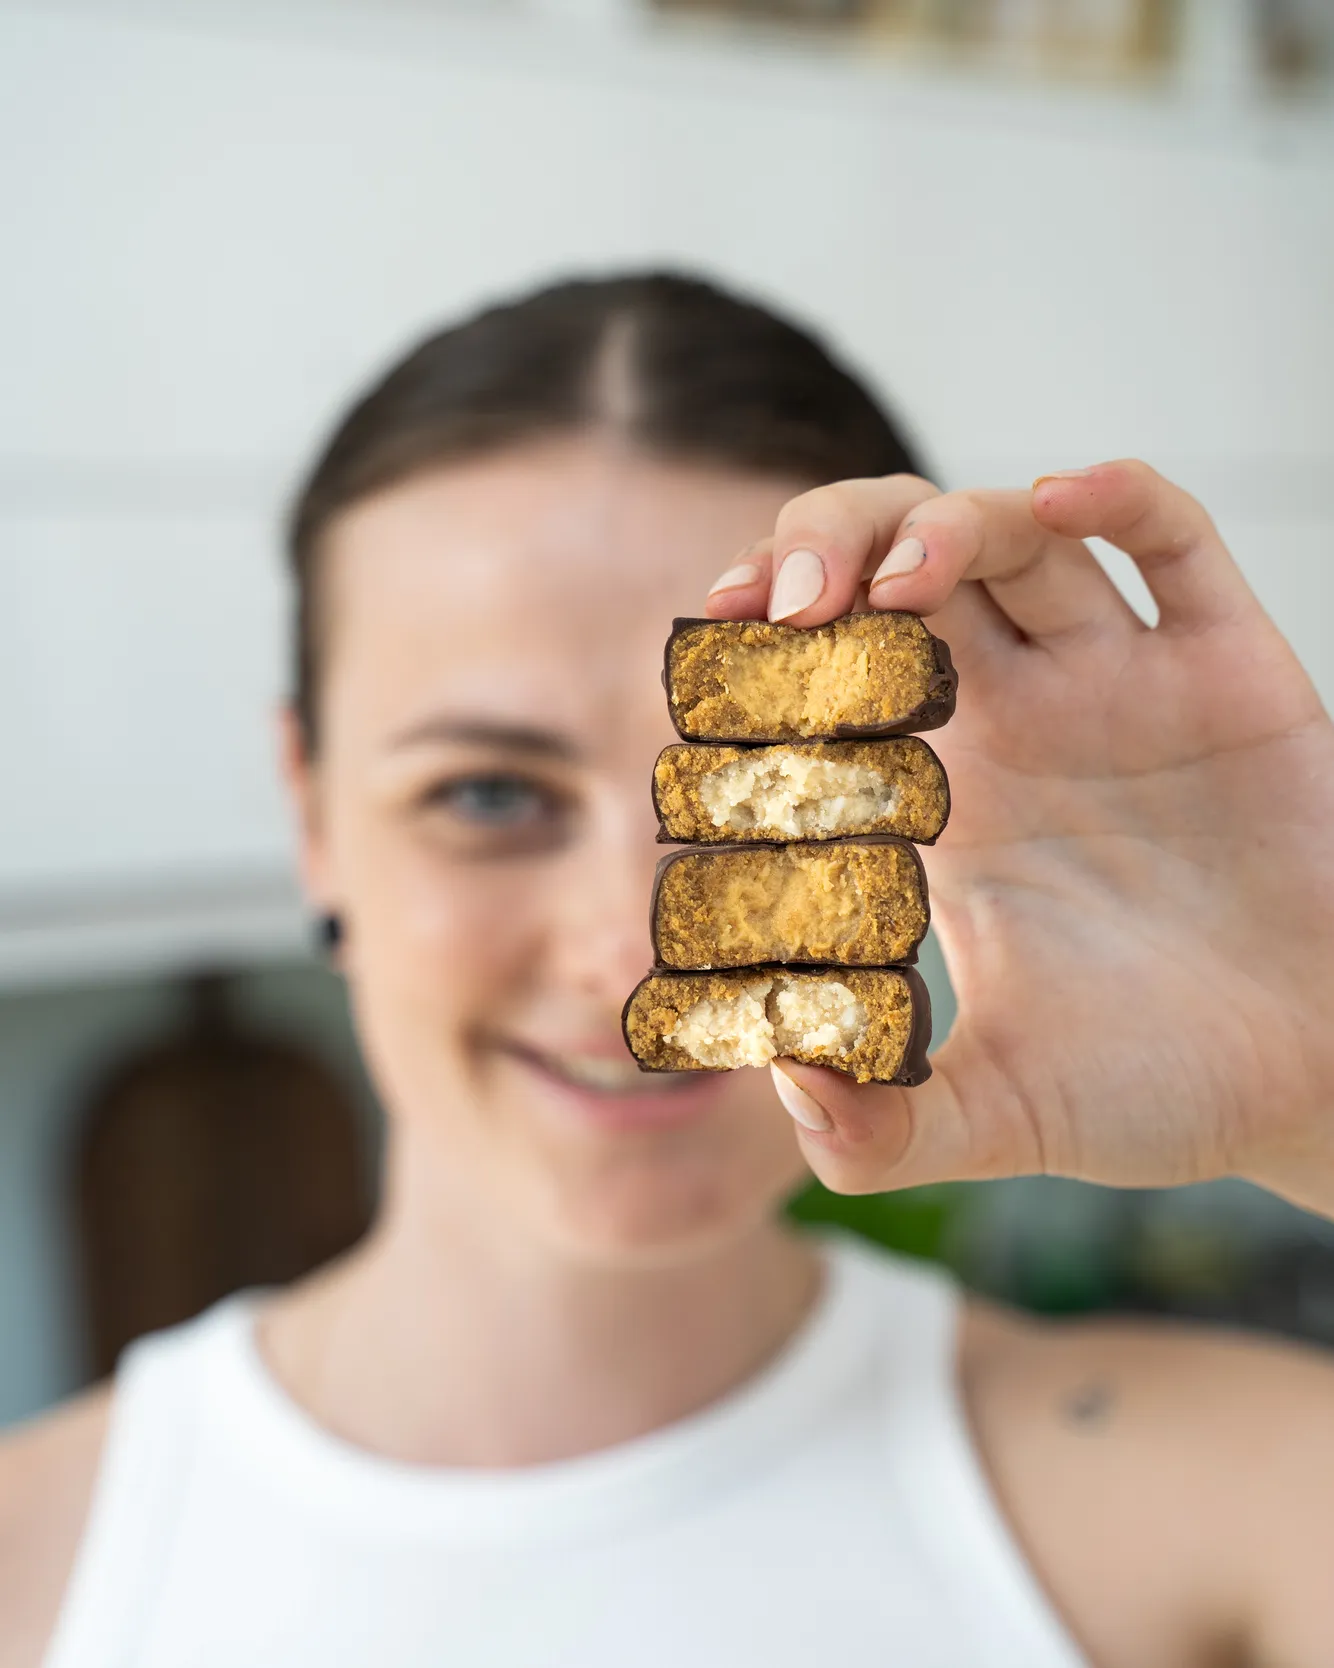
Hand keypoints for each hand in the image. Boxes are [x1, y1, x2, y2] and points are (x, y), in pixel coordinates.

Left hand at [704, 462, 1333, 1216]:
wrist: (1322, 1084)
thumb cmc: (1166, 1088)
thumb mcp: (1003, 1113)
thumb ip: (884, 1128)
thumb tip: (781, 1086)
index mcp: (949, 797)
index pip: (830, 671)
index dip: (766, 644)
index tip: (714, 657)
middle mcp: (1023, 719)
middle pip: (902, 563)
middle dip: (831, 547)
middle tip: (782, 601)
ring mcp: (1123, 684)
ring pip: (1019, 533)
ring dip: (946, 523)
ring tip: (899, 581)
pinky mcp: (1229, 670)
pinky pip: (1175, 543)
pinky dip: (1121, 496)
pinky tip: (1064, 495)